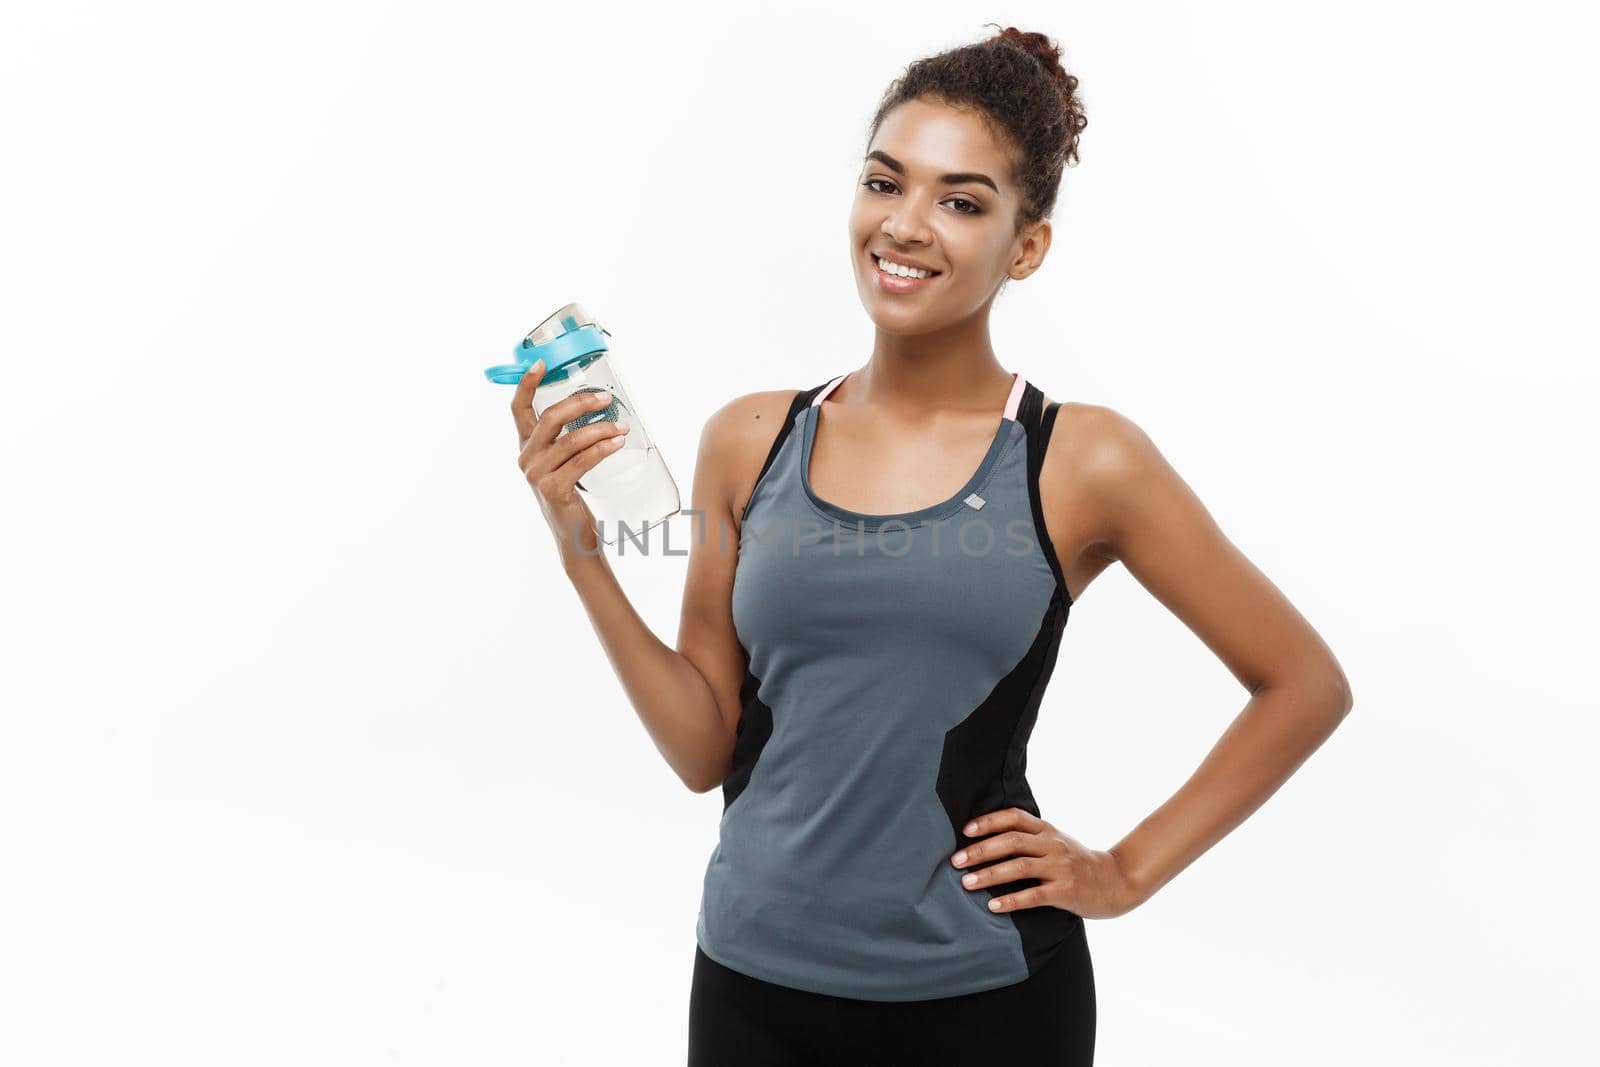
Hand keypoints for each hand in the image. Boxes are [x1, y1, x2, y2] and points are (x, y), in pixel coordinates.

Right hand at [511, 359, 630, 559]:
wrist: (573, 535)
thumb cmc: (572, 493)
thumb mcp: (563, 462)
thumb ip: (569, 438)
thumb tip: (598, 406)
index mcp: (526, 446)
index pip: (518, 409)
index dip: (527, 384)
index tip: (541, 363)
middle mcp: (526, 458)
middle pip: (549, 418)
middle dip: (579, 403)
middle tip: (606, 398)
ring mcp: (537, 474)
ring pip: (571, 440)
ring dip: (600, 429)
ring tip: (623, 426)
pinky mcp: (553, 489)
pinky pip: (581, 461)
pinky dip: (602, 448)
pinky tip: (618, 442)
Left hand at [951, 807, 1143, 918]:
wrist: (1116, 881)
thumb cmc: (1077, 863)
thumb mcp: (1056, 842)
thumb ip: (1030, 838)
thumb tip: (987, 839)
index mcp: (1047, 830)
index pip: (1014, 817)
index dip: (988, 821)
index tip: (965, 830)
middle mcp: (1053, 845)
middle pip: (1011, 841)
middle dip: (980, 850)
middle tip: (956, 861)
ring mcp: (1061, 868)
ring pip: (1019, 867)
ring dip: (989, 875)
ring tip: (966, 883)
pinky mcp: (1066, 891)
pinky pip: (1034, 895)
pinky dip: (1011, 900)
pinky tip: (993, 905)